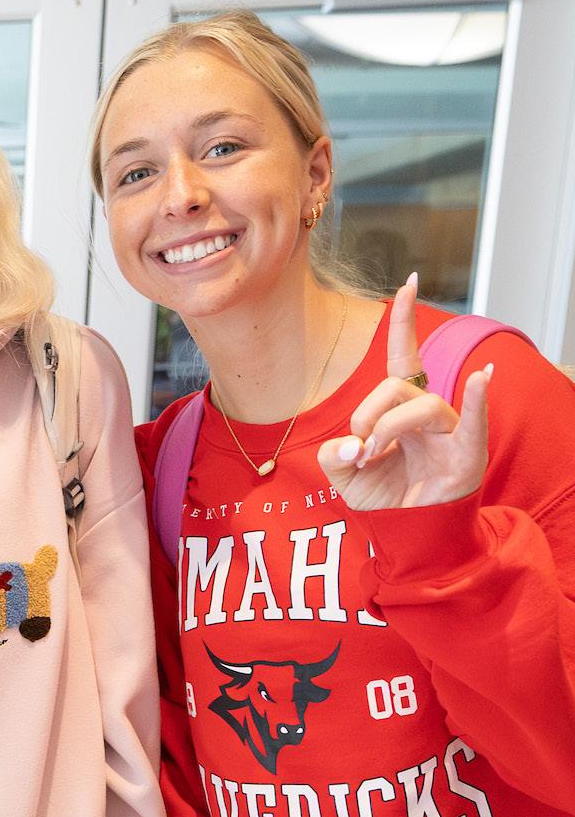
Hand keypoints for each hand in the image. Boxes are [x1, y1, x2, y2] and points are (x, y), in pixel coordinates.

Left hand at [316, 273, 491, 511]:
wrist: (408, 533)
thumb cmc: (383, 498)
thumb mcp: (343, 476)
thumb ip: (333, 456)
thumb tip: (349, 446)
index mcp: (398, 410)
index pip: (404, 357)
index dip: (404, 322)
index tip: (407, 283)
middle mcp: (426, 412)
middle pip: (396, 386)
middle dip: (367, 413)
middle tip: (358, 446)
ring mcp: (449, 429)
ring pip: (420, 405)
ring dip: (388, 428)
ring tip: (373, 455)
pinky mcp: (467, 451)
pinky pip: (472, 419)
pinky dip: (477, 397)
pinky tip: (482, 376)